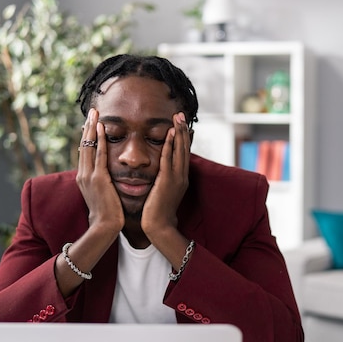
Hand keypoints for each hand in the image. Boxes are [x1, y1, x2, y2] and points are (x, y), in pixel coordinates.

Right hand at [76, 108, 123, 232]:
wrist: (104, 227)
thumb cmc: (106, 214)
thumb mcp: (101, 195)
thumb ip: (102, 183)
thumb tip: (106, 176)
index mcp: (83, 178)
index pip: (84, 152)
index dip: (87, 137)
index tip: (90, 123)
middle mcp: (83, 174)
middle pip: (84, 145)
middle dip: (88, 127)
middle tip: (92, 111)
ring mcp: (89, 176)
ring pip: (89, 147)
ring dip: (92, 129)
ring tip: (95, 114)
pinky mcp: (99, 178)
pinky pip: (100, 155)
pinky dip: (101, 140)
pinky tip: (102, 128)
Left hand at [141, 112, 189, 237]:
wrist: (159, 227)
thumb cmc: (158, 211)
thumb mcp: (164, 192)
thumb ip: (164, 180)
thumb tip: (160, 172)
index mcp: (181, 178)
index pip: (184, 153)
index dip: (184, 137)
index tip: (182, 124)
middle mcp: (182, 176)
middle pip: (184, 148)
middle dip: (183, 130)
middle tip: (181, 114)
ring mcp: (176, 178)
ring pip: (179, 151)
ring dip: (179, 133)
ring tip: (178, 118)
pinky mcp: (167, 182)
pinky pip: (169, 159)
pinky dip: (170, 146)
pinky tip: (170, 134)